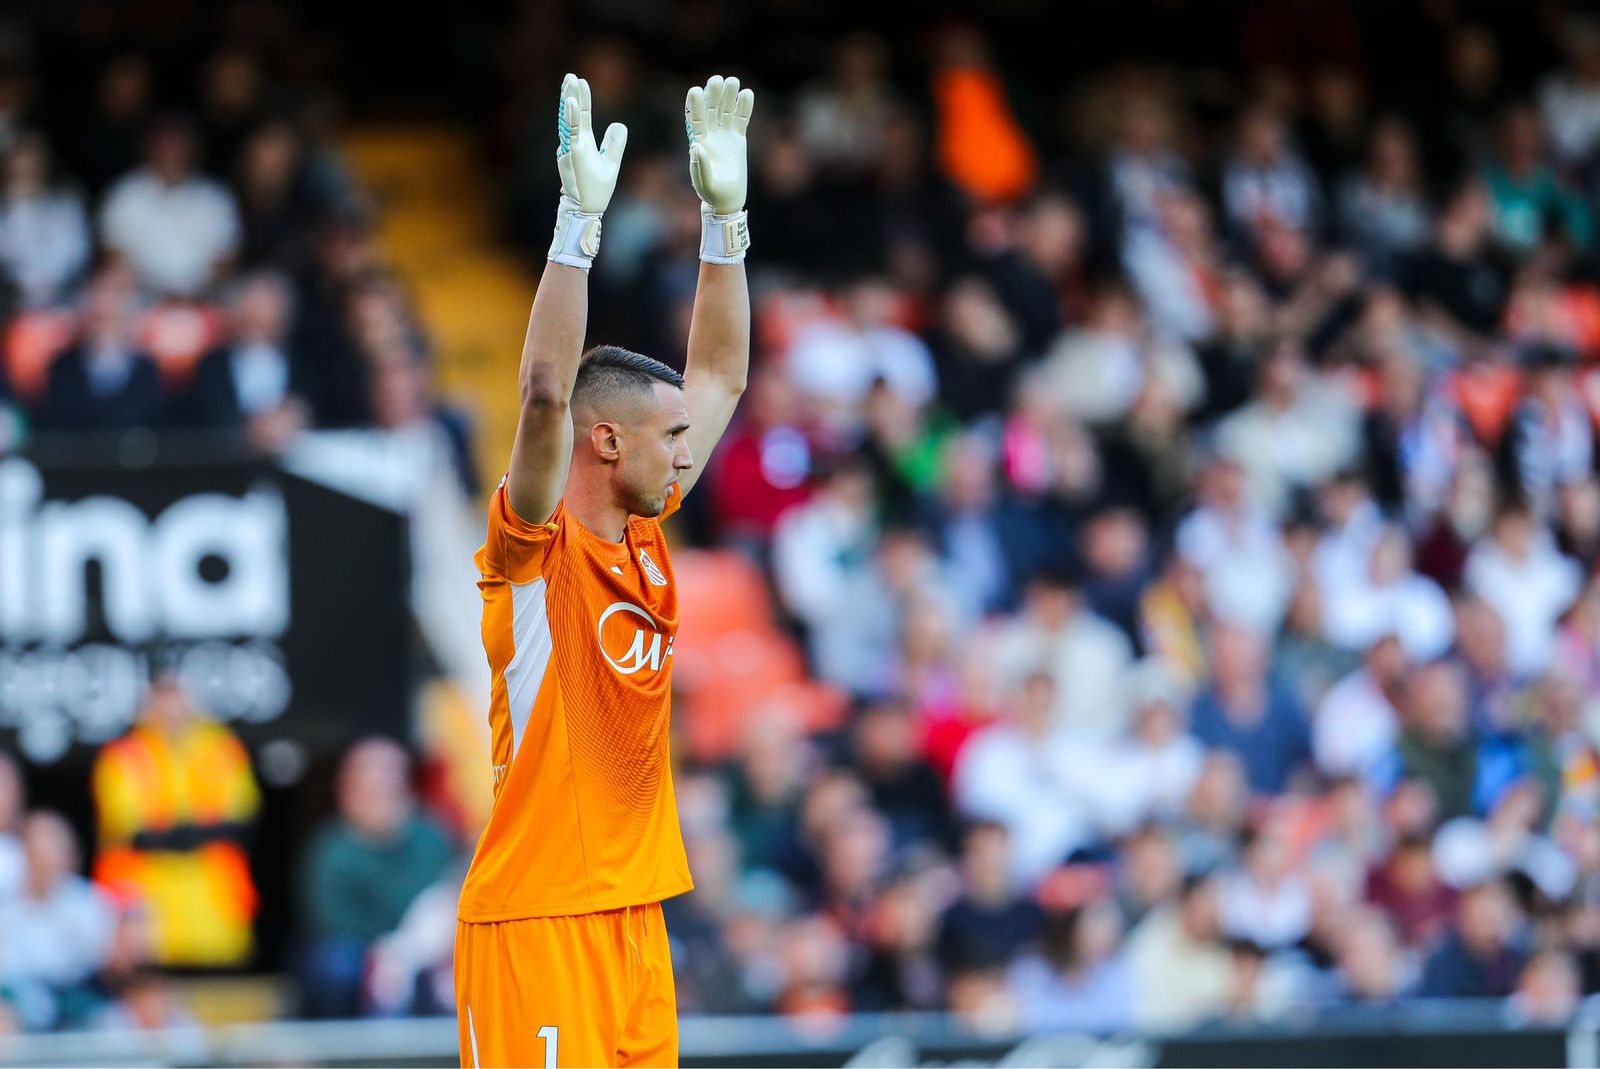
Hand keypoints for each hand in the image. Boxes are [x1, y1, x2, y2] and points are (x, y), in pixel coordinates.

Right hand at [557, 72, 626, 214]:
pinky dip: (571, 118)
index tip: (581, 81)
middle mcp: (575, 143)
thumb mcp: (611, 162)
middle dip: (572, 94)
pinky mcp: (572, 155)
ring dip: (570, 100)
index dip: (582, 99)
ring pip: (569, 120)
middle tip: (570, 76)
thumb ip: (614, 143)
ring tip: (570, 82)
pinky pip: (570, 134)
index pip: (582, 116)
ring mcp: (572, 148)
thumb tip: (618, 123)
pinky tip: (571, 103)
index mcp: (583, 143)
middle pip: (573, 113)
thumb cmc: (596, 189)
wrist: (588, 207)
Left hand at [684, 74, 753, 215]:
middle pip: (712, 110)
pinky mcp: (738, 140)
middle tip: (717, 79)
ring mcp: (725, 136)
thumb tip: (695, 146)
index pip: (696, 119)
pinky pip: (741, 120)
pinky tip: (747, 94)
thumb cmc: (711, 193)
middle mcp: (711, 135)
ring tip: (734, 81)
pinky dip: (744, 108)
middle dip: (714, 95)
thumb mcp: (704, 183)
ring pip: (727, 111)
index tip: (695, 90)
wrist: (727, 199)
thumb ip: (700, 166)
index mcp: (699, 142)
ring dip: (729, 96)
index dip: (695, 105)